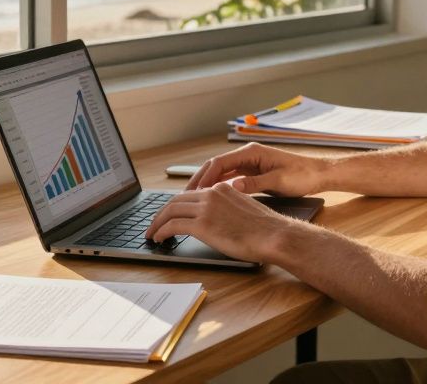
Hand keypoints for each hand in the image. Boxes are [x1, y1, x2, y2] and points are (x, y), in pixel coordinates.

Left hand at [145, 180, 301, 262]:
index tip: (170, 214)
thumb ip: (227, 209)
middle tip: (154, 224)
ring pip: (171, 210)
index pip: (191, 193)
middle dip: (162, 213)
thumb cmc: (265, 229)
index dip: (177, 205)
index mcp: (222, 188)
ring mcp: (206, 208)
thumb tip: (217, 220)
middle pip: (176, 200)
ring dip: (158, 223)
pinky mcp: (202, 224)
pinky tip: (159, 239)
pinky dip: (162, 231)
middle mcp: (211, 194)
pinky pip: (173, 225)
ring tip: (152, 234)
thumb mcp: (244, 210)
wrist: (274, 235)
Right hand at [186, 142, 329, 196]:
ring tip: (192, 200)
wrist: (319, 175)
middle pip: (215, 166)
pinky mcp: (252, 173)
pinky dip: (218, 188)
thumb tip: (232, 187)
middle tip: (184, 196)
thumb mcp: (279, 182)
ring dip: (207, 184)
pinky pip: (229, 179)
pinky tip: (211, 200)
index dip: (204, 176)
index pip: (219, 162)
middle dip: (199, 180)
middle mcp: (247, 155)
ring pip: (220, 173)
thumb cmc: (302, 176)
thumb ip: (254, 184)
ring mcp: (249, 163)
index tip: (192, 191)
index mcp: (251, 153)